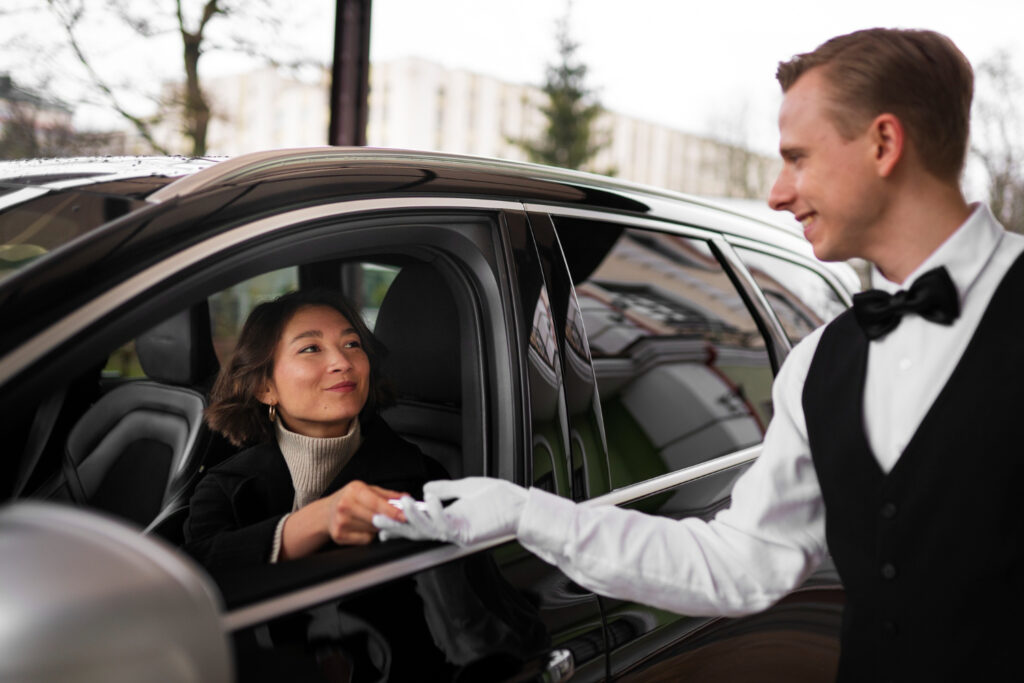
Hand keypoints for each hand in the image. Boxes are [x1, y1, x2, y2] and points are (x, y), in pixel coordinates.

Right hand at [324, 481, 404, 545]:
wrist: (325, 512)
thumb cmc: (350, 499)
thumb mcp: (367, 490)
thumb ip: (387, 495)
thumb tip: (405, 498)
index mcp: (354, 490)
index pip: (376, 503)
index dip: (392, 511)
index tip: (404, 516)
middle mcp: (345, 505)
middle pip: (376, 518)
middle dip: (388, 520)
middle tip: (397, 520)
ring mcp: (341, 521)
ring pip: (372, 530)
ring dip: (378, 528)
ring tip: (372, 520)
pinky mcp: (339, 535)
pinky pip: (365, 539)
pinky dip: (369, 535)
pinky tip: (363, 527)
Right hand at [374, 477, 527, 545]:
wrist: (521, 507)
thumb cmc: (500, 499)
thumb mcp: (466, 488)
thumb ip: (445, 489)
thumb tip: (425, 489)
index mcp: (448, 518)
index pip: (418, 522)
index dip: (398, 521)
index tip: (378, 516)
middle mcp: (449, 528)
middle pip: (416, 531)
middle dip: (395, 525)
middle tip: (375, 517)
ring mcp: (457, 532)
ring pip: (426, 530)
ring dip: (411, 517)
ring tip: (399, 502)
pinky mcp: (467, 533)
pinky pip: (445, 525)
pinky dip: (435, 512)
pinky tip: (427, 500)